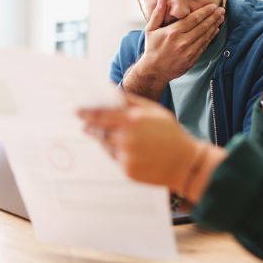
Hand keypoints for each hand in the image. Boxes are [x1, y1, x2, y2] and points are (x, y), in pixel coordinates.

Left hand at [78, 94, 224, 200]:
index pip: (101, 116)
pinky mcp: (127, 171)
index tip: (77, 112)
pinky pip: (116, 160)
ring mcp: (126, 157)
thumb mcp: (154, 111)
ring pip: (107, 147)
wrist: (185, 163)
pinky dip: (120, 155)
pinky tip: (135, 153)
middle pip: (99, 132)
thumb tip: (111, 91)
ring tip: (124, 140)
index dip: (86, 113)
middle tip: (87, 127)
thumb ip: (131, 101)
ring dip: (108, 142)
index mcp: (133, 121)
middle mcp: (126, 139)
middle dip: (92, 128)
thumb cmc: (170, 134)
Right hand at [133, 0, 224, 84]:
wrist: (154, 71)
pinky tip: (215, 30)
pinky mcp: (192, 59)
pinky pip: (204, 46)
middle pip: (202, 26)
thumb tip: (161, 0)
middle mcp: (182, 42)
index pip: (193, 19)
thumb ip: (157, 14)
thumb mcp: (150, 30)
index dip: (205, 12)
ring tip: (221, 18)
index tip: (212, 6)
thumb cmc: (152, 49)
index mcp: (173, 32)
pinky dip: (211, 37)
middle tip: (221, 10)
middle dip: (213, 17)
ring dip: (214, 26)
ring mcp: (188, 52)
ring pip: (205, 36)